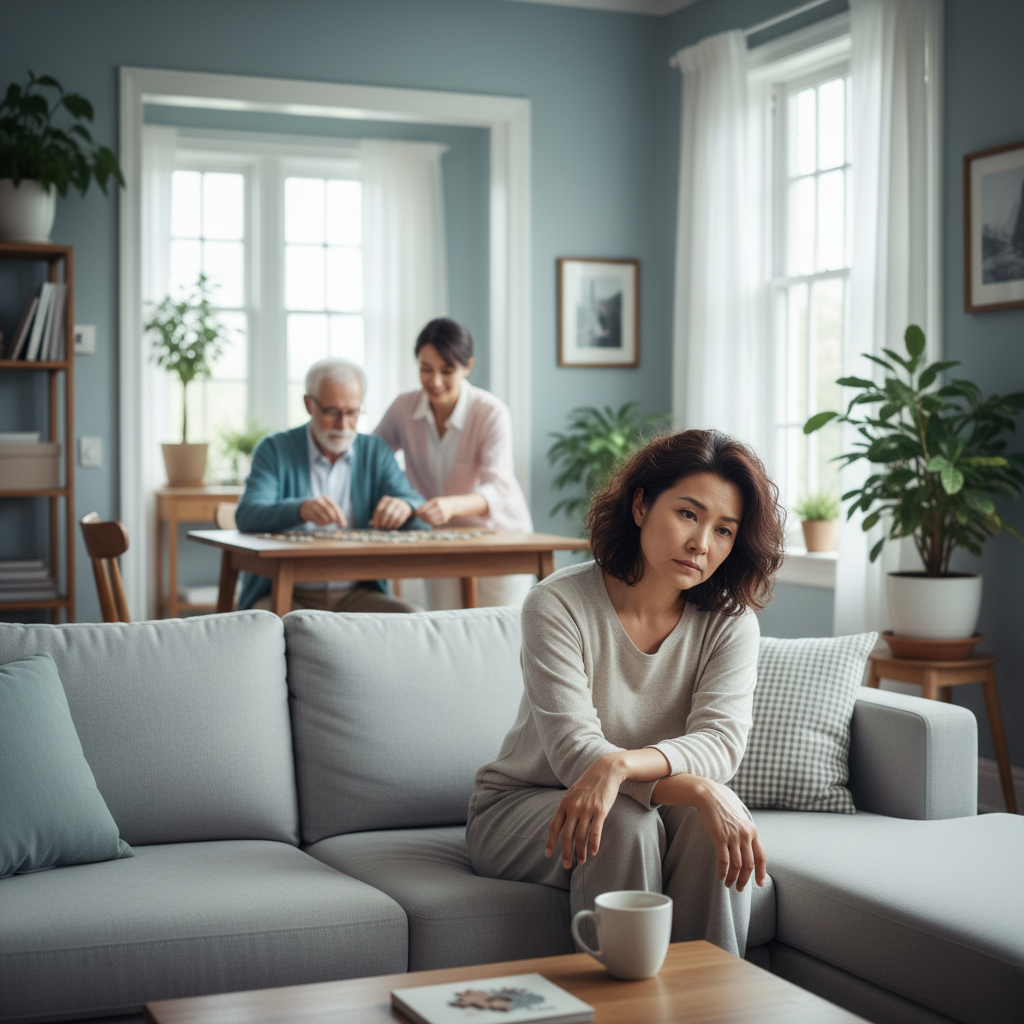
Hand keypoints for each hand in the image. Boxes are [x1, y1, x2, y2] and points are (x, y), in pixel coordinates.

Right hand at [299, 496, 346, 527]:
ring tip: (327, 521)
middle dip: (336, 519)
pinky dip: (321, 524)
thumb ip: (336, 514)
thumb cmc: (322, 509)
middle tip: (340, 525)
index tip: (344, 524)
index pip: (335, 507)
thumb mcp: (329, 508)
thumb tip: (343, 524)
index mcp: (326, 498)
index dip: (340, 516)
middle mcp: (319, 501)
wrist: (306, 507)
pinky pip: (318, 521)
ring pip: (324, 517)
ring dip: (328, 522)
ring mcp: (313, 507)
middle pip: (329, 511)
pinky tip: (320, 522)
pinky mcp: (309, 513)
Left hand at [370, 495, 412, 529]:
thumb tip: (371, 524)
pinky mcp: (406, 511)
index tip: (375, 526)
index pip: (379, 509)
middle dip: (383, 522)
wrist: (404, 505)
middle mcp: (393, 501)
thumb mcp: (383, 509)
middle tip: (381, 527)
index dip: (376, 519)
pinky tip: (393, 528)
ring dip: (389, 524)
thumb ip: (377, 515)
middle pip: (386, 513)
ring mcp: (401, 505)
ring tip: (387, 528)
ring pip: (394, 517)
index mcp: (385, 499)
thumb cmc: (390, 509)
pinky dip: (395, 525)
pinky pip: (400, 520)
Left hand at [416, 497, 454, 525]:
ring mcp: (443, 516)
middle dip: (421, 516)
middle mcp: (440, 510)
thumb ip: (425, 505)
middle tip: (418, 516)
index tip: (416, 512)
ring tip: (422, 518)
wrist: (453, 506)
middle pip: (427, 515)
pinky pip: (434, 523)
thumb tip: (416, 511)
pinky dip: (429, 522)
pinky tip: (427, 520)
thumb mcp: (434, 501)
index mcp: (437, 503)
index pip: (425, 509)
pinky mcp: (444, 521)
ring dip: (424, 520)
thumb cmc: (441, 502)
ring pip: (430, 520)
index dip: (419, 512)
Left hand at [545, 753, 624, 868]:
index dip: (551, 842)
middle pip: (566, 835)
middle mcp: (573, 807)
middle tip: (566, 865)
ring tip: (581, 862)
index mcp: (564, 803)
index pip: (554, 826)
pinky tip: (592, 853)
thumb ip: (567, 807)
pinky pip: (595, 831)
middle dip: (566, 852)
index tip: (548, 855)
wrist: (606, 770)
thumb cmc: (589, 783)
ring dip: (580, 852)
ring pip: (581, 836)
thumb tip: (562, 823)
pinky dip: (593, 844)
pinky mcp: (600, 811)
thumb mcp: (573, 793)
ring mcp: (587, 809)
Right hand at [692, 780, 765, 891]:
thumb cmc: (723, 808)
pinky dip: (723, 871)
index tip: (759, 883)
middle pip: (749, 864)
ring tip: (728, 884)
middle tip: (739, 888)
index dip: (761, 872)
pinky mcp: (720, 838)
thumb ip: (745, 834)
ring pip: (737, 865)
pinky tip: (721, 876)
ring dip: (733, 878)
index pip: (761, 857)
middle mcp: (745, 835)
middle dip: (745, 879)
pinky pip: (724, 860)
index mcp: (753, 831)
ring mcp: (733, 837)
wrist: (709, 796)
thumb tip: (747, 851)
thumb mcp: (740, 820)